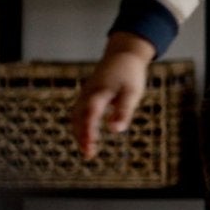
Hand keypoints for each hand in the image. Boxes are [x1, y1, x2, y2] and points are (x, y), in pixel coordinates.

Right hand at [70, 32, 156, 159]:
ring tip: (88, 150)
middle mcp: (88, 94)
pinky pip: (79, 112)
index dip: (88, 132)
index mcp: (99, 93)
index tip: (90, 147)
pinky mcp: (86, 95)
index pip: (90, 115)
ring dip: (80, 133)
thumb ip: (124, 111)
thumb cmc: (129, 74)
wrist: (123, 55)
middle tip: (89, 155)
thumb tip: (116, 131)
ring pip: (77, 116)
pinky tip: (89, 137)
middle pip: (79, 118)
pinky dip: (81, 125)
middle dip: (82, 137)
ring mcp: (85, 94)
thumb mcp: (132, 92)